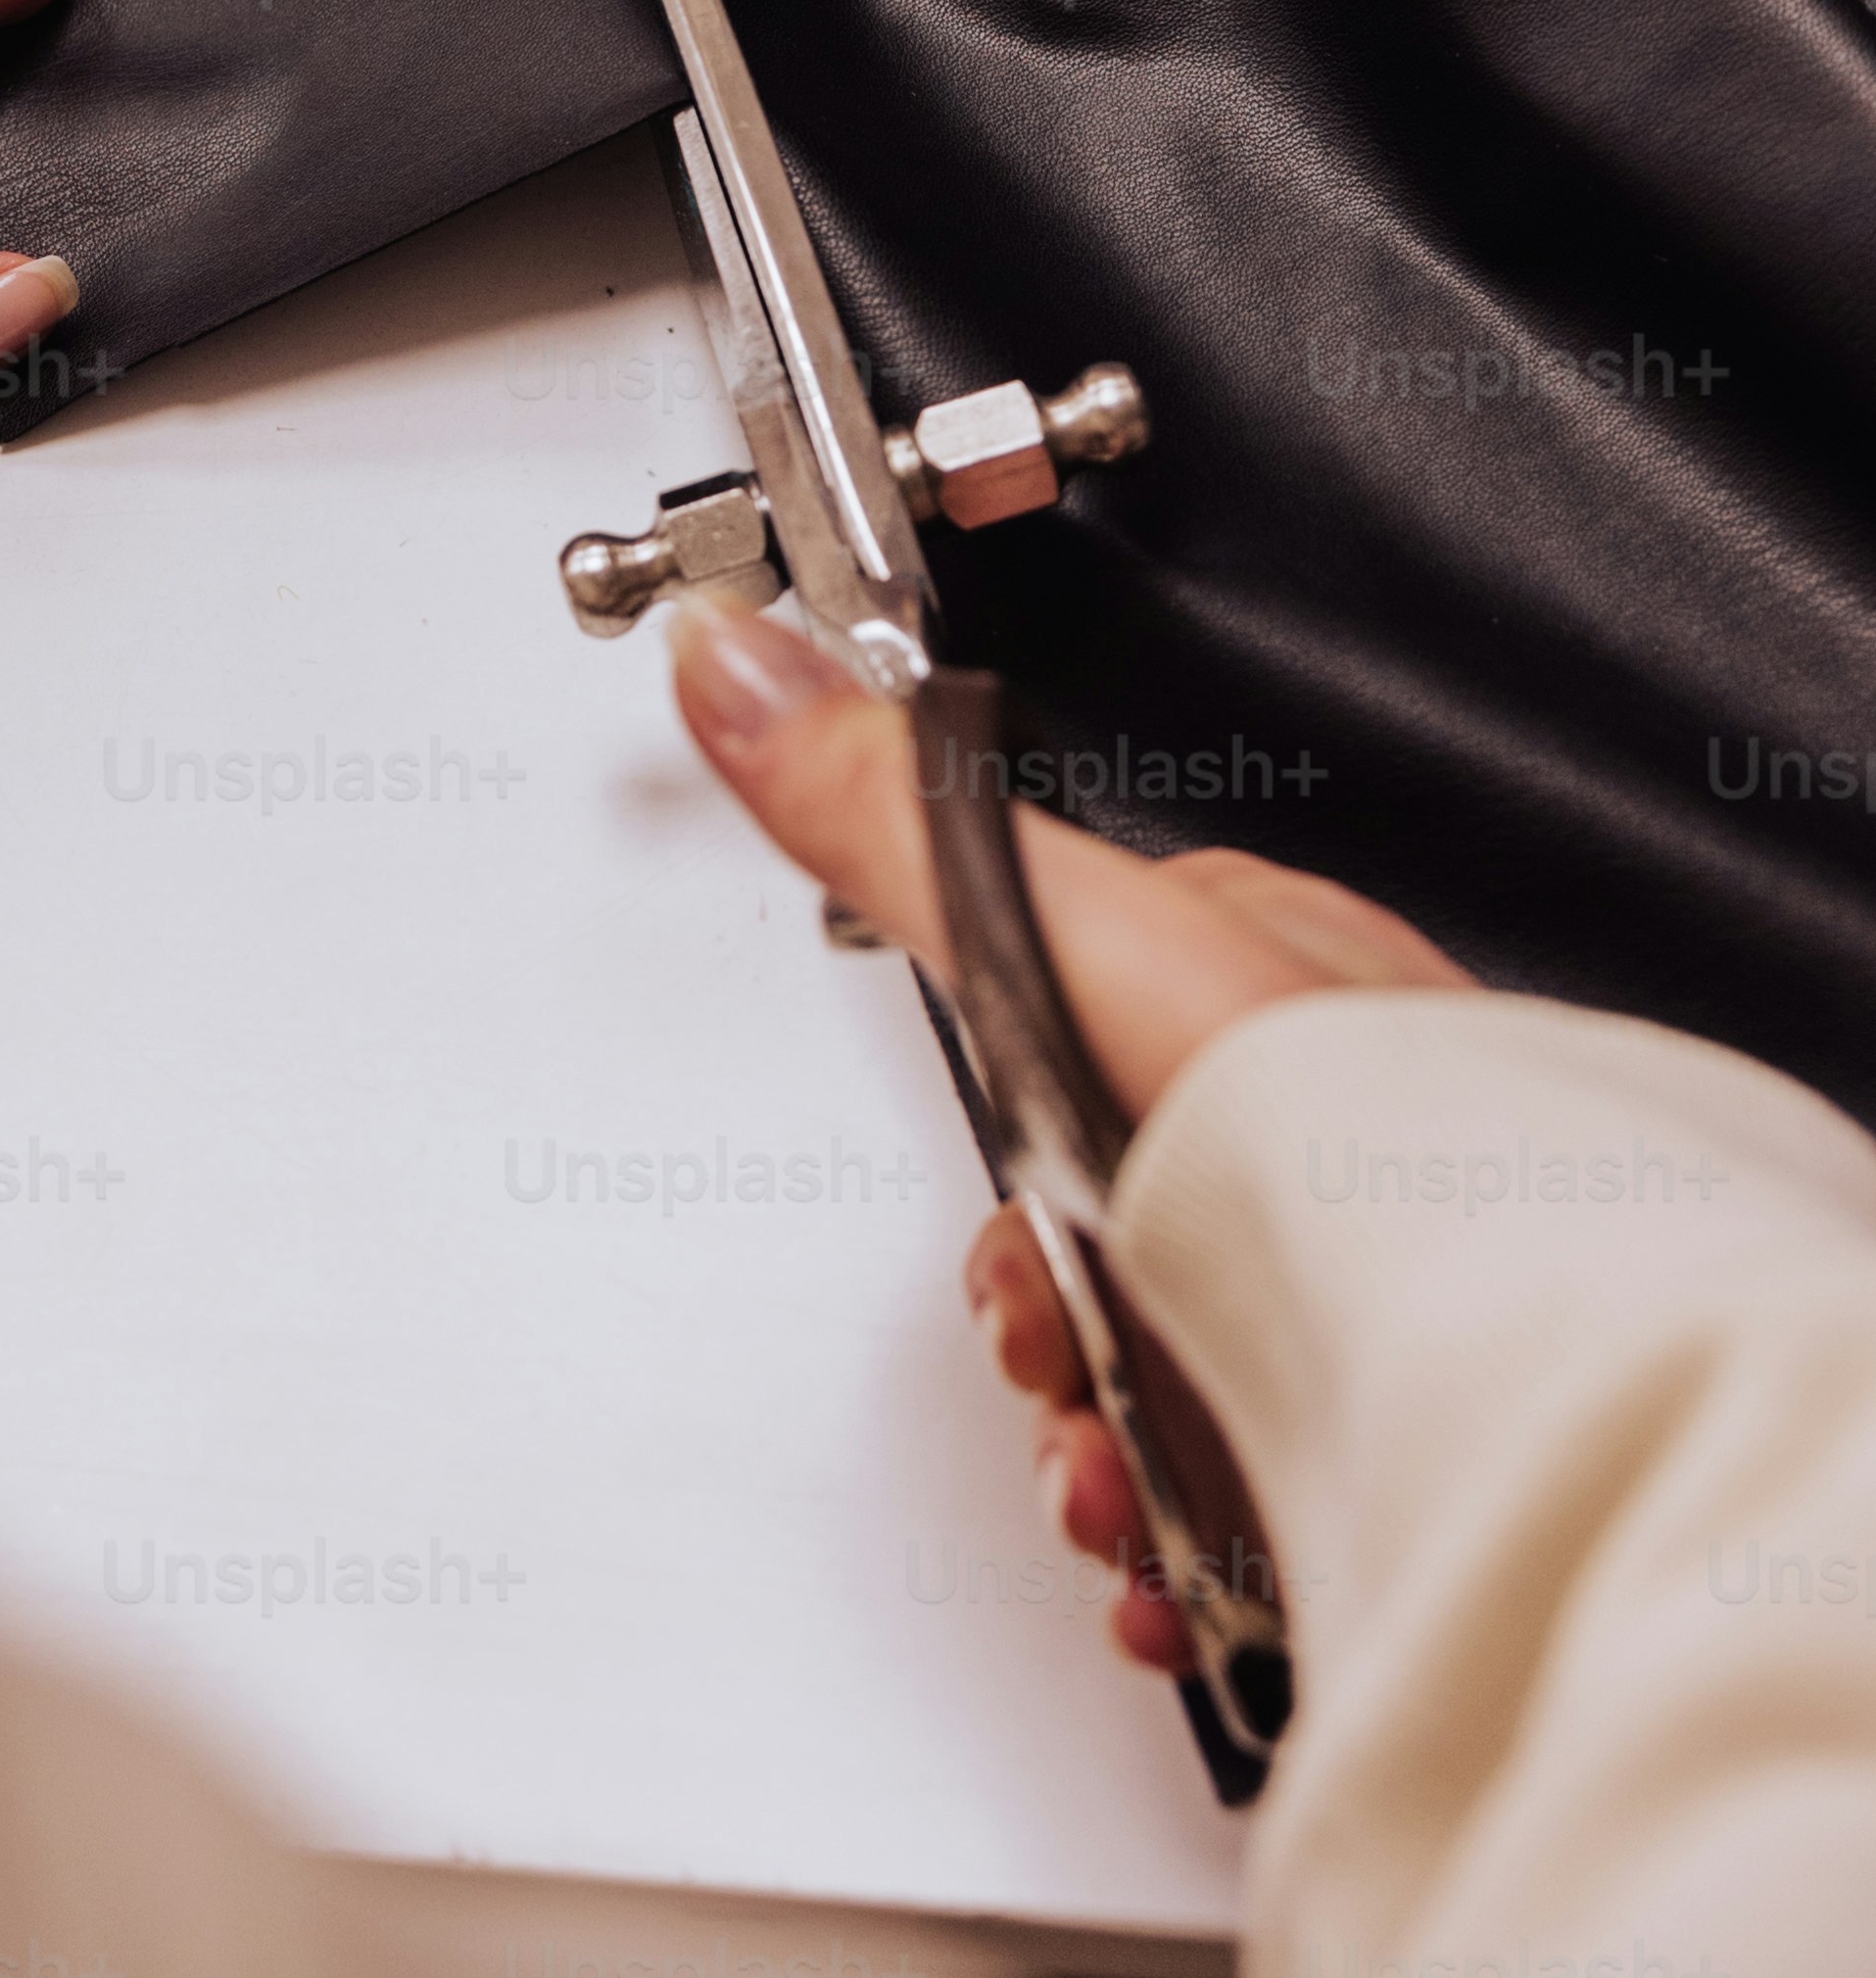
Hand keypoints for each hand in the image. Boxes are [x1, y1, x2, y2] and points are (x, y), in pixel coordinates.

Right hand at [671, 601, 1465, 1670]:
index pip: (1085, 1010)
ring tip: (1108, 1480)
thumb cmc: (1327, 1117)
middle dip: (1043, 1322)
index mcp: (1269, 975)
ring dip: (1094, 1448)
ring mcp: (1366, 1288)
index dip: (999, 1124)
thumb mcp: (1058, 931)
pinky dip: (1181, 1547)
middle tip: (1050, 1350)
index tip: (990, 1200)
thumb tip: (734, 663)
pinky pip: (1248, 1499)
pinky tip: (1165, 1561)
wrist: (1491, 1344)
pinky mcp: (1387, 1440)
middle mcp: (1327, 1127)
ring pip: (1167, 1369)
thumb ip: (886, 813)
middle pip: (1107, 1223)